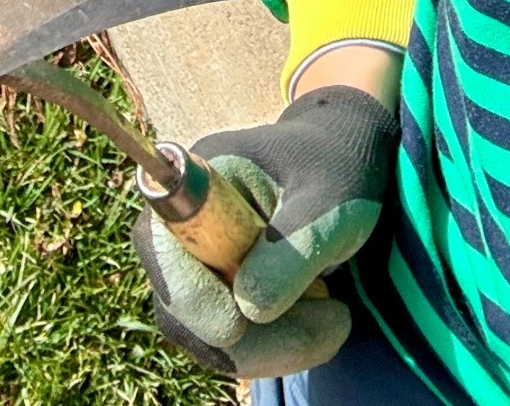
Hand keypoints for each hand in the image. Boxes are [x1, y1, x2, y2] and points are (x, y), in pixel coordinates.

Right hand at [133, 83, 399, 378]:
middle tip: (333, 326)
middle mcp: (185, 222)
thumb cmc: (338, 166)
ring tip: (337, 321)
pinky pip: (231, 341)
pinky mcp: (219, 290)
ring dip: (272, 347)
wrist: (348, 162)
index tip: (237, 326)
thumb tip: (248, 310)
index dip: (190, 294)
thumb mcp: (331, 199)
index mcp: (200, 177)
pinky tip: (323, 322)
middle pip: (182, 306)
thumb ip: (292, 250)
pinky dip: (276, 346)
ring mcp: (199, 260)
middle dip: (251, 338)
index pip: (161, 247)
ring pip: (207, 335)